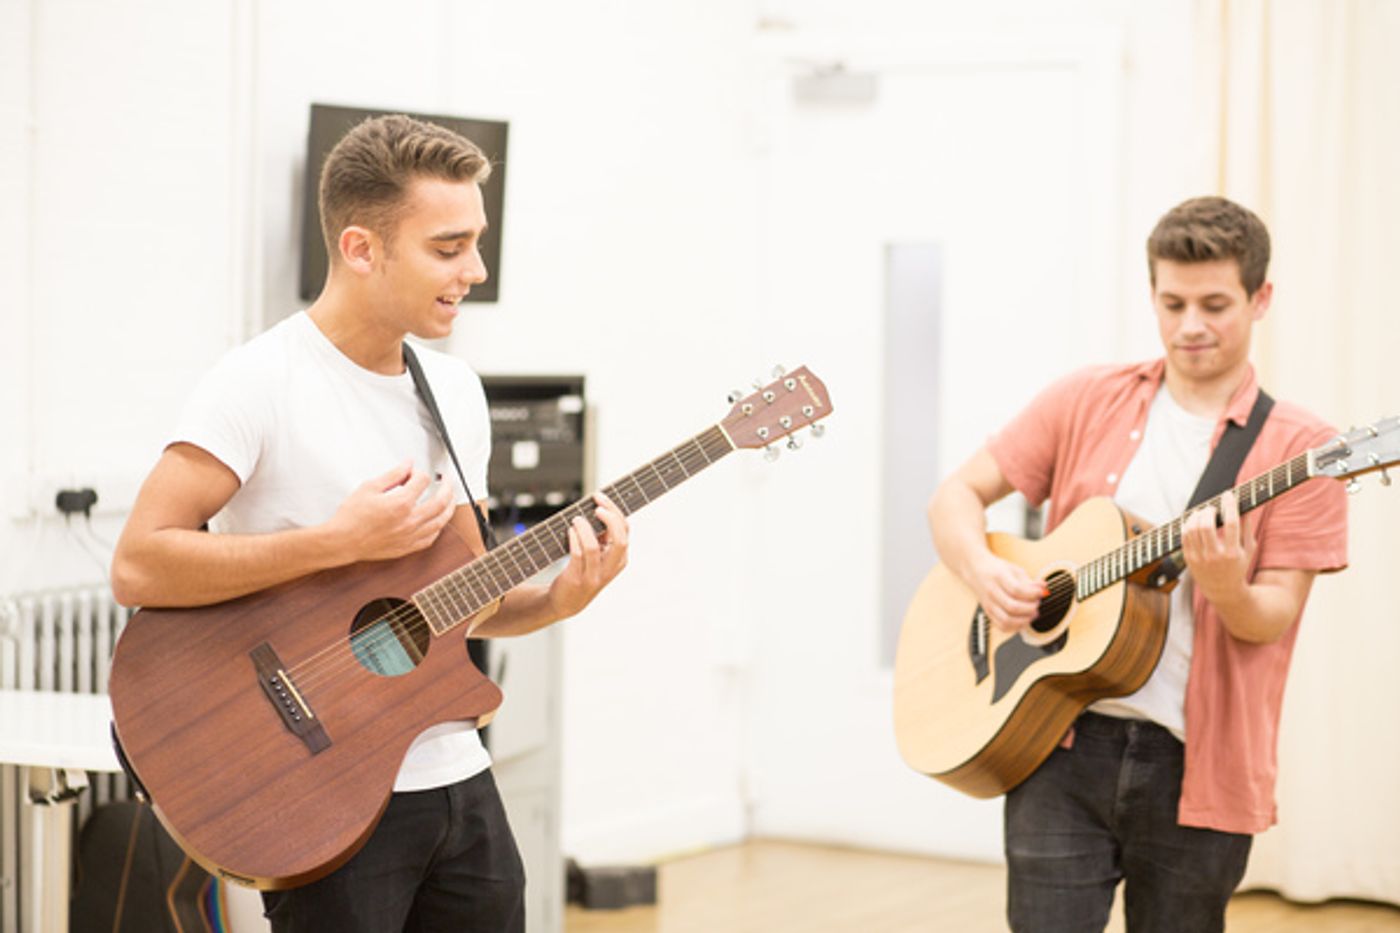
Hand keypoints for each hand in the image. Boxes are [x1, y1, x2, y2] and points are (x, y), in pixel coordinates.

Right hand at [325, 460, 455, 561]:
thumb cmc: (351, 517)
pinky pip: (431, 538)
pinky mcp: (407, 547)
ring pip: (441, 521)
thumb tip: (408, 465)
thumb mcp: (370, 487)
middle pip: (441, 501)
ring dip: (449, 507)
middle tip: (447, 480)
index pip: (422, 481)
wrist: (342, 541)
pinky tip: (437, 521)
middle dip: (448, 487)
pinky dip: (438, 527)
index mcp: (401, 503)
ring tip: (450, 498)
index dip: (419, 472)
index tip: (413, 472)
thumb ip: (393, 474)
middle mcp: (410, 520)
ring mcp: (410, 535)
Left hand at [546, 492, 628, 618]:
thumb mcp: (598, 556)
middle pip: (620, 540)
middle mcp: (611, 568)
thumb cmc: (582, 571)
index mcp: (620, 559)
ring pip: (593, 547)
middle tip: (596, 505)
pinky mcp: (577, 579)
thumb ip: (602, 537)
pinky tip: (570, 530)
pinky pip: (577, 555)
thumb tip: (598, 508)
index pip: (625, 531)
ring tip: (576, 519)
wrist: (566, 601)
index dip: (615, 511)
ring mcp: (594, 576)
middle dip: (610, 518)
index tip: (600, 497)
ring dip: (584, 529)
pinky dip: (573, 539)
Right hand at [967, 552, 1044, 632]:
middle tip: (1037, 604)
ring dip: (1023, 620)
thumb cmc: (996, 570)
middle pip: (1012, 607)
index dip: (1033, 594)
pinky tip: (1023, 620)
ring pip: (1006, 620)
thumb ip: (1029, 581)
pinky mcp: (988, 612)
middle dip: (1030, 608)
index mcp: (999, 577)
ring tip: (1032, 614)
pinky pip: (1002, 626)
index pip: (1017, 590)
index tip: (1041, 592)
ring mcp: (989, 604)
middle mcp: (992, 592)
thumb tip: (1043, 588)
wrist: (975, 570)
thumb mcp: (1014, 570)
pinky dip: (1015, 627)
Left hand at [1181, 489, 1253, 605]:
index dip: (1229, 505)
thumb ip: (1247, 527)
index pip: (1231, 524)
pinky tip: (1193, 520)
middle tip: (1212, 508)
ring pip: (1192, 529)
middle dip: (1208, 511)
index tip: (1228, 494)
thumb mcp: (1249, 548)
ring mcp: (1200, 559)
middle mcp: (1215, 556)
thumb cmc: (1238, 566)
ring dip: (1196, 516)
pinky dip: (1187, 524)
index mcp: (1233, 553)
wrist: (1223, 590)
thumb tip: (1245, 504)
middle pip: (1206, 525)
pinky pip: (1184, 536)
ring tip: (1203, 513)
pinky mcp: (1189, 559)